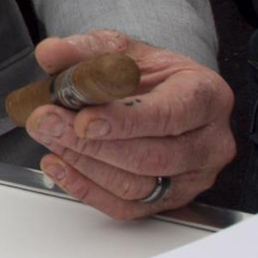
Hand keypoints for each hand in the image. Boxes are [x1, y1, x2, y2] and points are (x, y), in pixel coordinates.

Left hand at [25, 29, 234, 219]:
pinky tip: (59, 165)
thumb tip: (51, 52)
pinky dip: (86, 189)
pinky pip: (127, 207)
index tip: (83, 121)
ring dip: (84, 164)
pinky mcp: (171, 200)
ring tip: (49, 137)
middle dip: (92, 145)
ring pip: (137, 186)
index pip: (171, 114)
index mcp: (206, 96)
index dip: (125, 122)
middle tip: (49, 123)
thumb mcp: (121, 50)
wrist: (157, 93)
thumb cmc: (147, 74)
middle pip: (152, 157)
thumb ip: (86, 49)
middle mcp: (209, 142)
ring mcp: (194, 177)